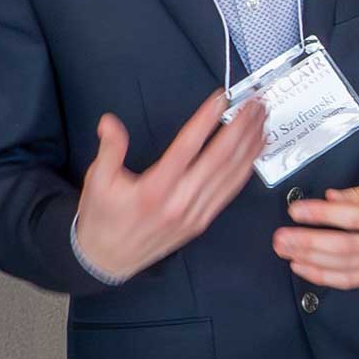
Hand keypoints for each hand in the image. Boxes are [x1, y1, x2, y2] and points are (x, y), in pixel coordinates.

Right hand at [74, 92, 266, 282]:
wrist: (108, 259)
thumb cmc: (103, 218)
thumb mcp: (97, 181)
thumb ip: (109, 149)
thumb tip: (110, 122)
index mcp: (155, 189)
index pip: (187, 147)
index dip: (207, 120)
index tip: (221, 99)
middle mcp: (180, 201)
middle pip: (219, 158)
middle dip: (240, 127)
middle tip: (253, 103)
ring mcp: (195, 213)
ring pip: (231, 174)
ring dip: (249, 144)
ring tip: (260, 118)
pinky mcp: (202, 221)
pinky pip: (230, 191)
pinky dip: (247, 167)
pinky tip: (256, 150)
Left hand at [273, 172, 358, 288]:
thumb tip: (330, 199)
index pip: (352, 218)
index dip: (321, 215)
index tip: (296, 211)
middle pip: (343, 248)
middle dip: (307, 243)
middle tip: (281, 237)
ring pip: (342, 267)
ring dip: (309, 260)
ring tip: (285, 251)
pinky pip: (350, 281)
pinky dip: (323, 277)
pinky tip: (302, 268)